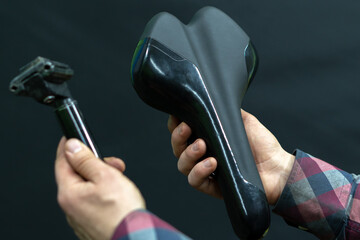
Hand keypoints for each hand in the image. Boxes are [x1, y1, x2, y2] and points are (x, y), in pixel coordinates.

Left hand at [55, 137, 144, 239]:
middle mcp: (70, 207)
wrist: (133, 236)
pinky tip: (117, 193)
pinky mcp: (90, 223)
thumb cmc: (122, 212)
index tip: (72, 137)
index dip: (68, 147)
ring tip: (119, 178)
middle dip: (94, 164)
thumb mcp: (105, 176)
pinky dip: (102, 192)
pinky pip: (92, 201)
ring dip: (101, 178)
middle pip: (76, 175)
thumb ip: (86, 160)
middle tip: (111, 162)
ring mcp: (79, 217)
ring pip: (86, 188)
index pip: (62, 162)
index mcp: (69, 192)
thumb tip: (72, 147)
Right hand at [168, 109, 294, 204]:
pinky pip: (195, 181)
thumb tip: (211, 96)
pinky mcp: (212, 186)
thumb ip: (225, 110)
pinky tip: (211, 163)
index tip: (179, 115)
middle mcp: (202, 154)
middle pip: (178, 147)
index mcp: (206, 137)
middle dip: (178, 137)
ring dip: (188, 154)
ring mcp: (206, 170)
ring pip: (182, 165)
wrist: (278, 166)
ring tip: (202, 146)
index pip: (182, 131)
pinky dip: (199, 171)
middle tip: (187, 128)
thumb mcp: (242, 120)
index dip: (175, 123)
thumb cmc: (261, 143)